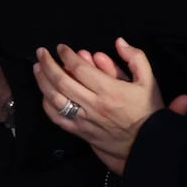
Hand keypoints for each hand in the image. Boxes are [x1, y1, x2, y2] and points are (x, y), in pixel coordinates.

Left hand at [34, 36, 170, 171]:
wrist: (147, 145)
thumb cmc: (147, 111)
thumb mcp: (149, 81)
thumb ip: (136, 58)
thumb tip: (119, 41)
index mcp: (110, 90)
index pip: (80, 68)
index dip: (67, 55)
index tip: (61, 47)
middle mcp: (94, 104)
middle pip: (62, 81)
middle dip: (48, 64)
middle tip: (41, 52)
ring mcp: (84, 120)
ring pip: (55, 99)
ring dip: (42, 81)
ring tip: (37, 68)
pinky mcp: (80, 132)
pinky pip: (57, 117)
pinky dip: (47, 104)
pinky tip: (44, 93)